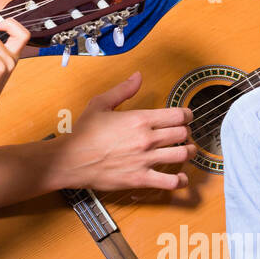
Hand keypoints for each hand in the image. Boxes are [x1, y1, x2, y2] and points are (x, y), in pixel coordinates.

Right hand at [60, 71, 196, 191]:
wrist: (71, 159)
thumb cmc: (83, 133)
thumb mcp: (100, 104)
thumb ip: (123, 90)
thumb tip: (138, 76)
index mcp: (140, 119)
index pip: (178, 115)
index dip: (187, 115)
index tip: (186, 117)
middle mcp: (147, 139)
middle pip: (183, 133)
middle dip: (186, 132)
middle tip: (184, 134)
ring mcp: (146, 160)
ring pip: (182, 155)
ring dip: (189, 152)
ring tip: (187, 151)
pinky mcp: (141, 179)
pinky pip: (171, 182)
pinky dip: (180, 180)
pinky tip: (180, 177)